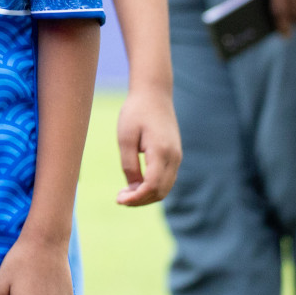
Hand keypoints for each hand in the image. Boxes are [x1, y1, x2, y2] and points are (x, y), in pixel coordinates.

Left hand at [114, 86, 180, 206]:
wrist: (154, 93)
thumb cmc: (136, 112)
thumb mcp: (125, 138)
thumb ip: (129, 164)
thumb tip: (132, 188)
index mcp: (161, 152)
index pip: (152, 186)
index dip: (136, 198)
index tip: (118, 200)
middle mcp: (174, 158)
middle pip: (160, 192)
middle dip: (140, 200)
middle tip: (119, 199)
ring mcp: (177, 157)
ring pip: (165, 188)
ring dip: (146, 195)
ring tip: (125, 194)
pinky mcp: (174, 155)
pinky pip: (166, 179)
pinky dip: (153, 187)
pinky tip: (135, 184)